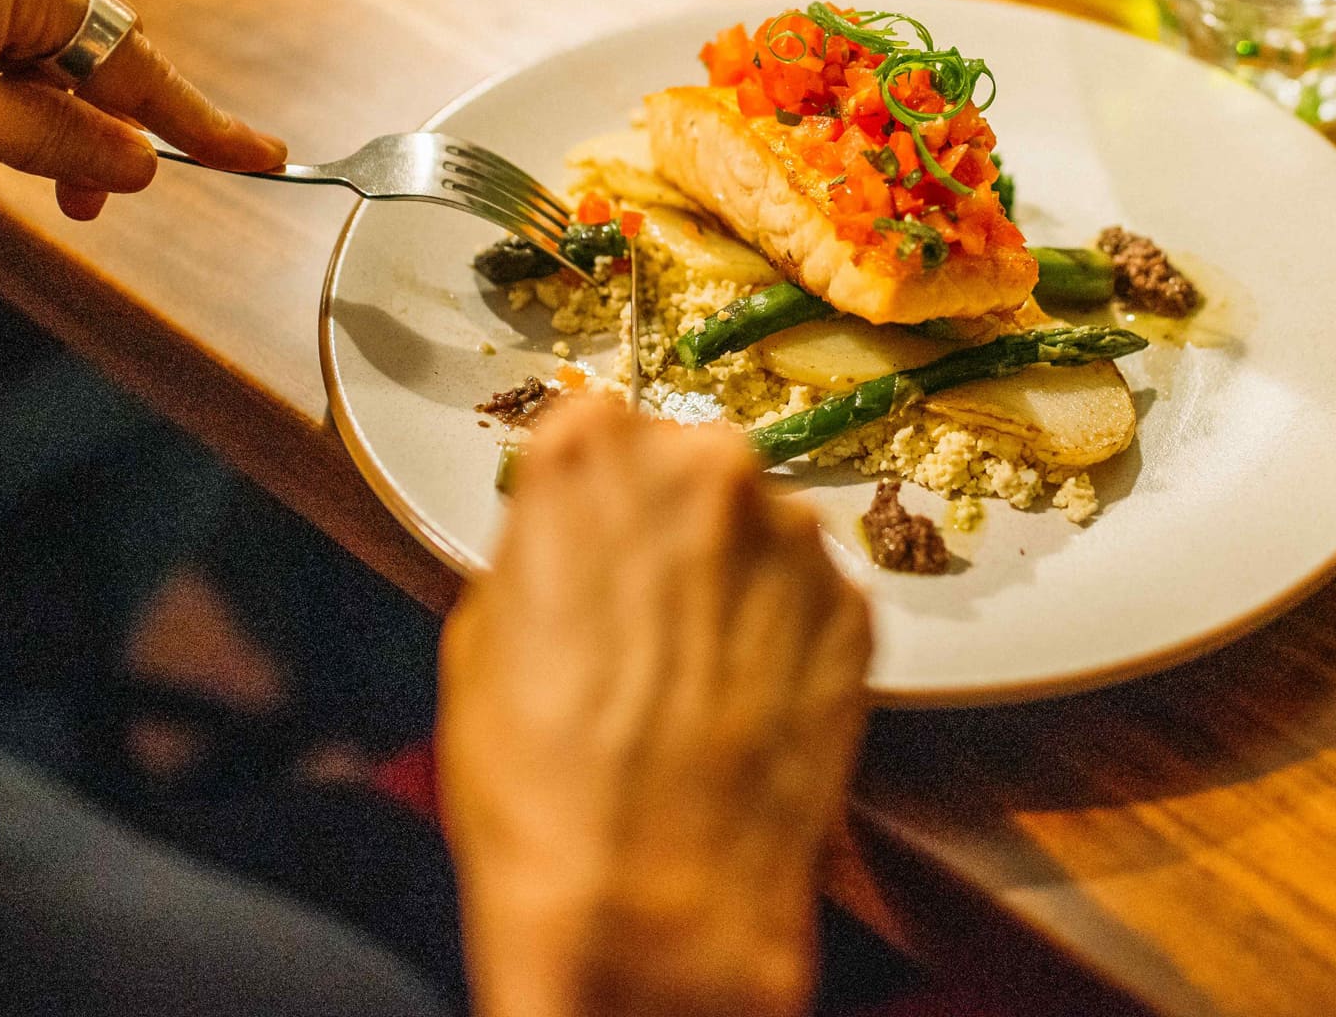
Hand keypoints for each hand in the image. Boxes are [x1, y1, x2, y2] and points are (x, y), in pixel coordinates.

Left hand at [0, 0, 284, 218]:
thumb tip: (133, 162)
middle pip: (91, 48)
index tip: (259, 157)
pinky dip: (7, 94)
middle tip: (105, 207)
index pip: (134, 61)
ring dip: (51, 119)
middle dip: (109, 127)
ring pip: (38, 48)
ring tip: (41, 189)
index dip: (197, 120)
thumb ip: (52, 142)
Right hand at [438, 399, 871, 1016]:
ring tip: (695, 678)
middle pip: (687, 468)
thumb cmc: (538, 781)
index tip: (591, 544)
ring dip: (733, 581)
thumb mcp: (479, 636)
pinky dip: (784, 636)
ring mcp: (794, 533)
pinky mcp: (857, 605)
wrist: (653, 904)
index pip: (595, 432)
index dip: (591, 500)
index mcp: (591, 448)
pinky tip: (744, 705)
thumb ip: (539, 548)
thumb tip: (572, 536)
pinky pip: (811, 599)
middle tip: (645, 620)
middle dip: (670, 528)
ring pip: (758, 532)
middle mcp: (706, 461)